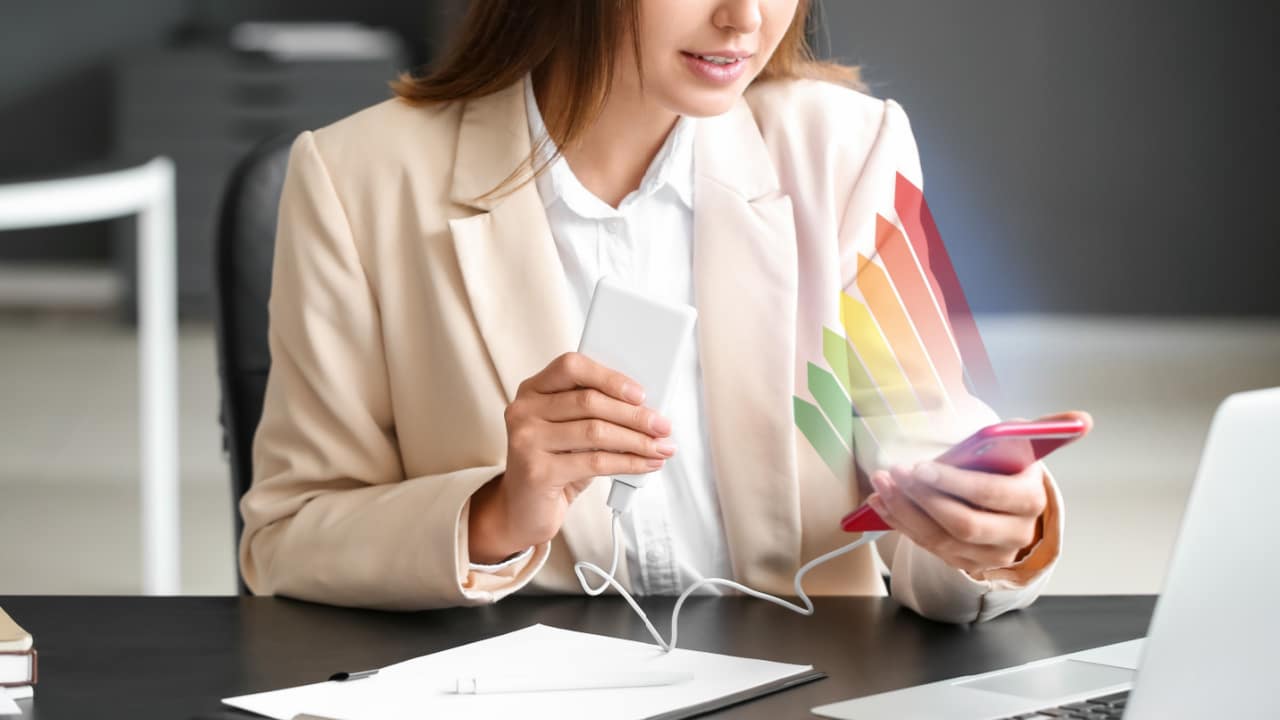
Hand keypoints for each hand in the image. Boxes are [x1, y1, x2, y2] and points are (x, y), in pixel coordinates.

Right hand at [468, 352, 675, 563]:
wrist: (524, 510)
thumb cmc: (554, 465)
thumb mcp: (571, 431)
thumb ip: (596, 413)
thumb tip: (647, 411)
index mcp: (533, 390)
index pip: (572, 367)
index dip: (610, 377)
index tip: (641, 394)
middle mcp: (524, 411)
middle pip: (589, 401)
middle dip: (635, 415)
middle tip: (662, 425)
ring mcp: (527, 441)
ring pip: (596, 431)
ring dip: (637, 440)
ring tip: (660, 447)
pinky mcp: (537, 472)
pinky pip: (595, 462)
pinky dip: (628, 463)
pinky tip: (645, 464)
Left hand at [866, 411, 1090, 578]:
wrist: (1008, 503)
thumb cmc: (1010, 465)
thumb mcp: (1026, 444)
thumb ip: (1046, 428)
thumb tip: (1080, 417)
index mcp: (1031, 500)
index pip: (991, 495)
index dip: (954, 483)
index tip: (921, 467)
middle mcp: (1015, 533)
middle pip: (964, 524)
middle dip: (923, 499)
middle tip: (894, 473)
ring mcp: (990, 554)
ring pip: (941, 539)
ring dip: (904, 511)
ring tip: (881, 483)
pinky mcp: (966, 562)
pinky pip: (928, 547)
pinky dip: (901, 523)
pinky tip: (881, 502)